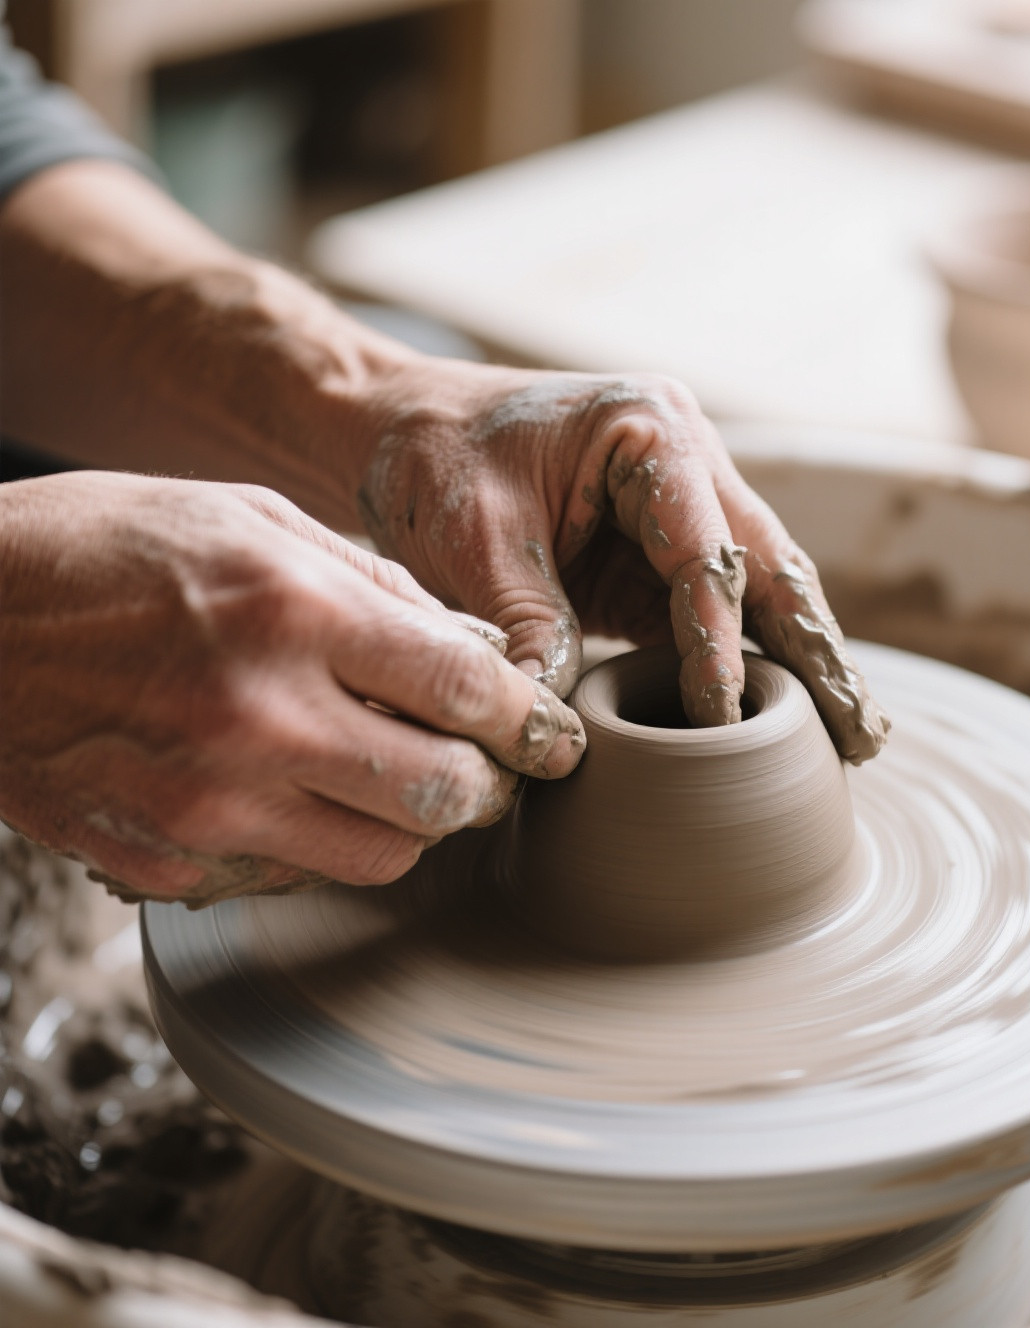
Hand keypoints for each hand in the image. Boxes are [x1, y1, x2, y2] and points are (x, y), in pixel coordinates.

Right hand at [0, 472, 583, 903]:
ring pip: (384, 856)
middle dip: (487, 785)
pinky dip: (322, 844)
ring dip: (413, 823)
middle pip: (446, 797)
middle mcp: (262, 718)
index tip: (553, 737)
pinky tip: (302, 794)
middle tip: (486, 765)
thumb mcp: (254, 520)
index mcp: (297, 613)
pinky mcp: (163, 862)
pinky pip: (294, 878)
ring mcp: (208, 805)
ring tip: (396, 778)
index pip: (471, 694)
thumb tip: (472, 652)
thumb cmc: (109, 548)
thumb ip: (376, 587)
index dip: (534, 723)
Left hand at [356, 365, 888, 762]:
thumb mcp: (474, 545)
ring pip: (758, 588)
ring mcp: (678, 503)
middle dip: (816, 650)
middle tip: (864, 731)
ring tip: (853, 737)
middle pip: (768, 565)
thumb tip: (559, 731)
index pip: (706, 551)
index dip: (718, 640)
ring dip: (800, 660)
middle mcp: (685, 461)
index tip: (721, 715)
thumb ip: (530, 628)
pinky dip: (746, 659)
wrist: (399, 427)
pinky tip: (783, 715)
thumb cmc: (434, 461)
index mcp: (651, 433)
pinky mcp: (654, 548)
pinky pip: (712, 608)